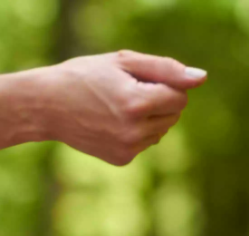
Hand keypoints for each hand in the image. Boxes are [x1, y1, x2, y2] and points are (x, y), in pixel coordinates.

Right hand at [41, 50, 206, 165]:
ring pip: (162, 130)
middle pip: (174, 115)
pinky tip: (112, 123)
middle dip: (160, 101)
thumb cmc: (85, 76)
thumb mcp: (124, 62)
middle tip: (126, 91)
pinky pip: (146, 142)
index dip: (165, 84)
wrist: (47, 105)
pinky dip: (137, 132)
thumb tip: (201, 78)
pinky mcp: (122, 159)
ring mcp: (128, 149)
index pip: (180, 97)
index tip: (140, 79)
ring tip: (118, 106)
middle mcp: (134, 131)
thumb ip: (166, 69)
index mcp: (136, 103)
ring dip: (150, 117)